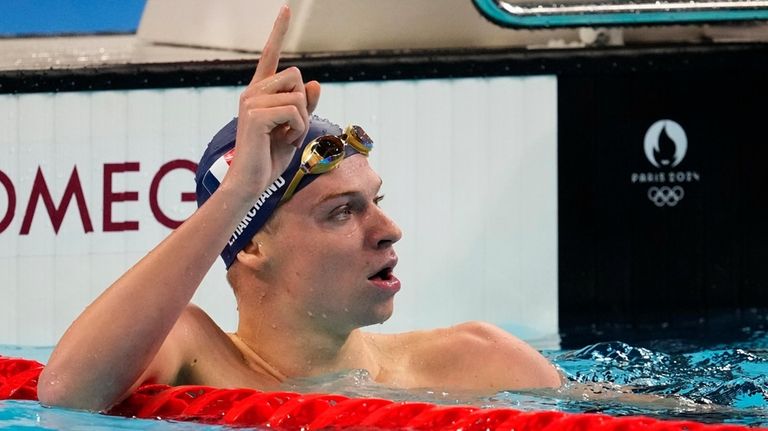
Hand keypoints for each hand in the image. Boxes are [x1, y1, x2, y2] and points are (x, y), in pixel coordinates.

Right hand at [222, 6, 320, 197]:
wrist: (251, 182)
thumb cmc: (270, 158)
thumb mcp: (295, 129)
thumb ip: (305, 106)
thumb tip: (317, 82)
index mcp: (260, 92)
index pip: (271, 55)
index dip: (279, 31)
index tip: (286, 8)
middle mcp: (253, 91)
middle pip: (298, 76)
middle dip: (303, 104)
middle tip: (288, 128)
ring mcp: (251, 101)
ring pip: (299, 97)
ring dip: (300, 121)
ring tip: (283, 137)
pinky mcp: (254, 115)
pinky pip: (294, 112)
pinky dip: (297, 129)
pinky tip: (282, 140)